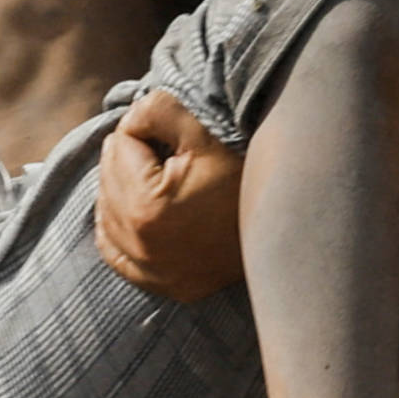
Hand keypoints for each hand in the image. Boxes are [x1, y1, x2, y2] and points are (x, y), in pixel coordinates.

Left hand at [95, 90, 245, 300]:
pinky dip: (118, 230)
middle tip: (161, 146)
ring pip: (108, 218)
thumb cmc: (248, 169)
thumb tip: (127, 121)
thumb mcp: (203, 129)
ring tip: (151, 171)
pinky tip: (132, 210)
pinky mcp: (170, 287)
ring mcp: (157, 274)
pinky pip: (118, 257)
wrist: (290, 219)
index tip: (169, 129)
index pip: (118, 148)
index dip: (142, 129)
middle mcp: (144, 248)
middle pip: (108, 182)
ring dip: (119, 190)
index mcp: (147, 208)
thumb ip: (154, 110)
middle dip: (127, 158)